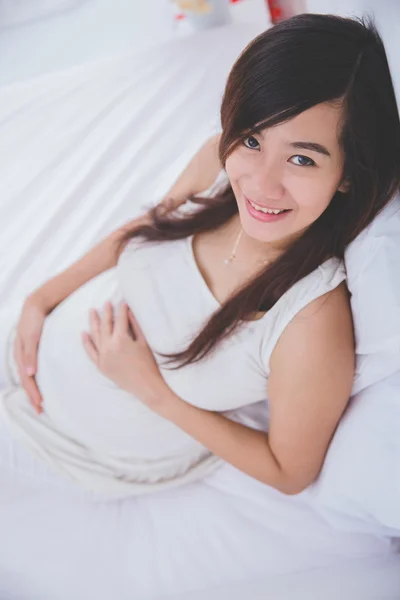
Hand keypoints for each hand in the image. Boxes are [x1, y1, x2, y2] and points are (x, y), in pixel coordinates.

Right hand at [13, 295, 46, 413]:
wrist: (35, 304)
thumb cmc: (34, 319)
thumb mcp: (32, 336)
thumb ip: (30, 354)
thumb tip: (29, 374)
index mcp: (21, 355)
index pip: (27, 380)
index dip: (33, 393)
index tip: (40, 405)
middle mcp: (22, 356)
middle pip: (27, 381)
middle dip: (32, 395)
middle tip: (40, 410)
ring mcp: (26, 353)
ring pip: (27, 376)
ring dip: (33, 389)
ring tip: (39, 401)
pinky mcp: (31, 350)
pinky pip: (30, 368)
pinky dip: (33, 378)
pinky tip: (37, 382)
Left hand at [82, 302, 168, 410]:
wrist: (145, 386)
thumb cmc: (148, 364)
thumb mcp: (143, 342)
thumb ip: (134, 326)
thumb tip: (128, 313)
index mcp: (121, 339)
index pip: (119, 319)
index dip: (121, 309)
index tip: (122, 302)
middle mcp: (109, 347)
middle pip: (105, 325)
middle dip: (106, 312)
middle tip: (106, 302)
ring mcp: (103, 357)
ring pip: (95, 335)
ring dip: (93, 322)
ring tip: (92, 312)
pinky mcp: (101, 366)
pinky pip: (90, 352)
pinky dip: (86, 342)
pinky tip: (83, 333)